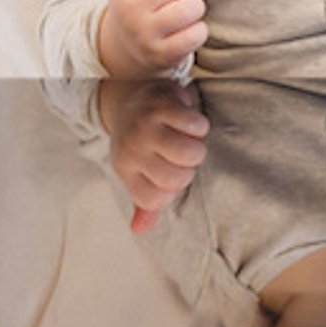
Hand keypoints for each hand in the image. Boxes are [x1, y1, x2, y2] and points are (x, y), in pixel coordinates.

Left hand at [97, 78, 208, 232]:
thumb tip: (140, 230)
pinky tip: (192, 123)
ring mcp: (146, 126)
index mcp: (125, 170)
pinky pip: (195, 125)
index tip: (170, 174)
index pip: (155, 199)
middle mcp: (132, 150)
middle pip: (177, 178)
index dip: (171, 190)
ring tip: (191, 141)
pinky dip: (200, 127)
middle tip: (183, 156)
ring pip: (188, 153)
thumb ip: (143, 200)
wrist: (126, 97)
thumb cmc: (137, 141)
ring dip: (197, 149)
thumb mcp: (133, 170)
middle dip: (189, 169)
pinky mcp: (162, 104)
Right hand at [98, 0, 207, 76]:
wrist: (127, 51)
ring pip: (190, 7)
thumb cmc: (141, 5)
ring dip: (194, 9)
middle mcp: (129, 12)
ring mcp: (145, 35)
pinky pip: (197, 34)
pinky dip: (198, 31)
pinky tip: (185, 32)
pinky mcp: (162, 55)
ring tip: (182, 14)